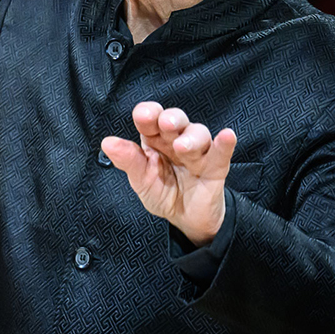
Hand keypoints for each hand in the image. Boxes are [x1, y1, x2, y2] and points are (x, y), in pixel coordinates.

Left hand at [101, 102, 236, 246]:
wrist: (187, 219)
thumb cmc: (164, 193)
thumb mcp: (142, 180)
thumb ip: (128, 161)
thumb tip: (107, 143)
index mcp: (155, 140)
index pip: (151, 119)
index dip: (148, 113)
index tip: (143, 115)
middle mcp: (176, 140)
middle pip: (176, 120)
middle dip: (172, 118)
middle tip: (166, 124)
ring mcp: (198, 152)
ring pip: (198, 134)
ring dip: (191, 137)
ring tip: (183, 147)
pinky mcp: (216, 167)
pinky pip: (221, 152)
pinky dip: (224, 144)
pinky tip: (227, 136)